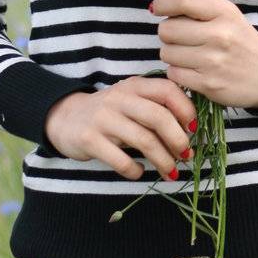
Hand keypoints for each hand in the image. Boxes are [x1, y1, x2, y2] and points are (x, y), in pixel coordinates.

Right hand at [44, 76, 195, 180]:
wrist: (64, 118)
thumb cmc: (109, 113)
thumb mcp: (131, 101)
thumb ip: (156, 108)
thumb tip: (191, 132)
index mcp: (134, 85)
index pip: (167, 90)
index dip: (186, 110)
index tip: (194, 129)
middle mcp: (119, 98)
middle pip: (158, 117)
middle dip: (178, 140)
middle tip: (186, 156)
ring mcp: (103, 118)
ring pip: (143, 140)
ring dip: (163, 160)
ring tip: (171, 172)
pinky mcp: (89, 140)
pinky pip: (121, 160)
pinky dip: (135, 170)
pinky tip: (139, 172)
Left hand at [150, 0, 257, 109]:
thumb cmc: (241, 41)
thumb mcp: (228, 15)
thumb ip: (199, 7)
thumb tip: (159, 6)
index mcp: (224, 13)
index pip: (185, 1)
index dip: (164, 3)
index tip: (156, 8)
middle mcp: (219, 35)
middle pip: (168, 29)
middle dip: (168, 33)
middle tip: (179, 37)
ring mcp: (213, 61)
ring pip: (167, 53)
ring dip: (172, 53)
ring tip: (187, 54)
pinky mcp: (208, 84)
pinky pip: (174, 73)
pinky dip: (178, 71)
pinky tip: (191, 69)